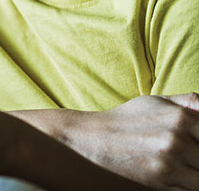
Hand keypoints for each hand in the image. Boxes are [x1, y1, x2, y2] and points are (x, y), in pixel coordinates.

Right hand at [63, 93, 198, 189]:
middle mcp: (177, 138)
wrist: (96, 138)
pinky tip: (177, 176)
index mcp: (181, 116)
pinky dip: (187, 185)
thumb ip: (189, 102)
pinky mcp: (161, 182)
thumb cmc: (129, 119)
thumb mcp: (156, 101)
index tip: (198, 148)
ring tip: (185, 167)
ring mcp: (169, 162)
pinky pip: (190, 190)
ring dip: (196, 174)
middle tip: (190, 157)